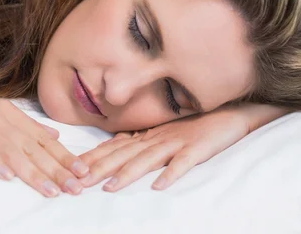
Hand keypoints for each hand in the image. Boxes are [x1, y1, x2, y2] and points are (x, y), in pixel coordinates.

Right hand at [0, 92, 89, 196]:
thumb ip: (24, 125)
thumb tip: (54, 136)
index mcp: (6, 111)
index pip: (41, 137)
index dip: (63, 155)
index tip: (83, 171)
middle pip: (30, 146)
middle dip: (55, 168)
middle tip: (75, 187)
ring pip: (9, 150)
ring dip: (31, 172)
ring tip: (50, 190)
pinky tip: (6, 177)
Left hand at [79, 103, 288, 191]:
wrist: (229, 113)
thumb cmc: (195, 125)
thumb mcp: (164, 133)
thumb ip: (142, 141)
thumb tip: (115, 150)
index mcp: (148, 136)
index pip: (115, 148)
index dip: (93, 158)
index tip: (72, 169)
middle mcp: (157, 138)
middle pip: (124, 154)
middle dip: (100, 168)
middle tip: (78, 182)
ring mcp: (177, 142)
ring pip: (148, 159)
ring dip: (128, 173)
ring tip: (110, 188)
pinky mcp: (197, 149)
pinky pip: (184, 163)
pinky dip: (171, 173)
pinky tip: (160, 186)